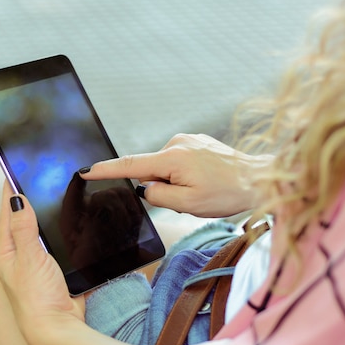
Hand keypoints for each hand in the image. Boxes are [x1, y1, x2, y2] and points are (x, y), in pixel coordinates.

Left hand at [0, 182, 85, 344]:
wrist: (57, 330)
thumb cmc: (36, 300)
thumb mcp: (29, 258)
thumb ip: (24, 229)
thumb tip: (17, 199)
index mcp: (6, 254)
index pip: (6, 214)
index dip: (9, 192)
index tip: (11, 170)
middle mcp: (18, 258)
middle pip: (20, 222)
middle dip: (24, 200)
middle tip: (29, 177)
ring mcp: (35, 266)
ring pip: (37, 233)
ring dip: (41, 216)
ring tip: (44, 194)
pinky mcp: (53, 272)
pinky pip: (53, 245)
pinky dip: (56, 233)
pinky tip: (64, 226)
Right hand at [81, 134, 272, 217]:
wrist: (260, 179)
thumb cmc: (228, 193)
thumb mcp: (189, 204)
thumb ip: (158, 196)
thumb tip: (146, 188)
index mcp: (172, 158)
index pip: (129, 165)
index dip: (105, 170)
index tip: (85, 170)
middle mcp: (177, 143)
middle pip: (150, 169)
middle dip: (160, 186)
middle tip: (187, 197)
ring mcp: (188, 139)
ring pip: (164, 167)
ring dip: (173, 180)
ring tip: (200, 189)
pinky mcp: (196, 141)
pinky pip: (177, 161)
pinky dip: (182, 173)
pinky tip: (203, 180)